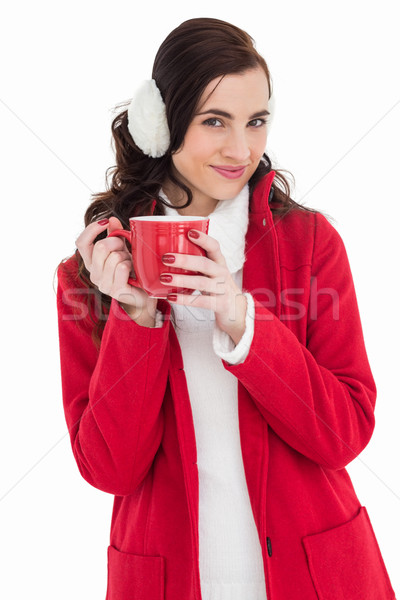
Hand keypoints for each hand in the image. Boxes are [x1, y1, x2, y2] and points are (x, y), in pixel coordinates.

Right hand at [75, 217, 157, 322]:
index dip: (92, 229)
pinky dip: (131, 265)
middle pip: (101, 247)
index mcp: (91, 263)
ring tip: (131, 264)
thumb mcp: (123, 249)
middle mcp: (94, 274)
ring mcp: (104, 285)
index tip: (105, 223)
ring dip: (127, 256)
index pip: (81, 242)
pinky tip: (134, 271)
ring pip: (114, 257)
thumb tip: (111, 219)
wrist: (144, 295)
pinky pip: (122, 268)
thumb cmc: (132, 271)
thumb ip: (115, 235)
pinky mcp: (116, 291)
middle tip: (126, 248)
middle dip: (117, 242)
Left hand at [160, 229, 246, 343]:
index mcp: (219, 262)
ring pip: (201, 282)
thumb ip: (196, 263)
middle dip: (185, 260)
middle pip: (204, 264)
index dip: (203, 238)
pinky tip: (171, 297)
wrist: (237, 310)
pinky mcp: (220, 304)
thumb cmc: (217, 287)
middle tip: (166, 257)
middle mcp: (222, 273)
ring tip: (164, 278)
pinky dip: (185, 299)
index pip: (214, 246)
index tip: (189, 232)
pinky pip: (201, 301)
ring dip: (181, 280)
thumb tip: (167, 254)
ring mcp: (222, 289)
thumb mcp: (211, 272)